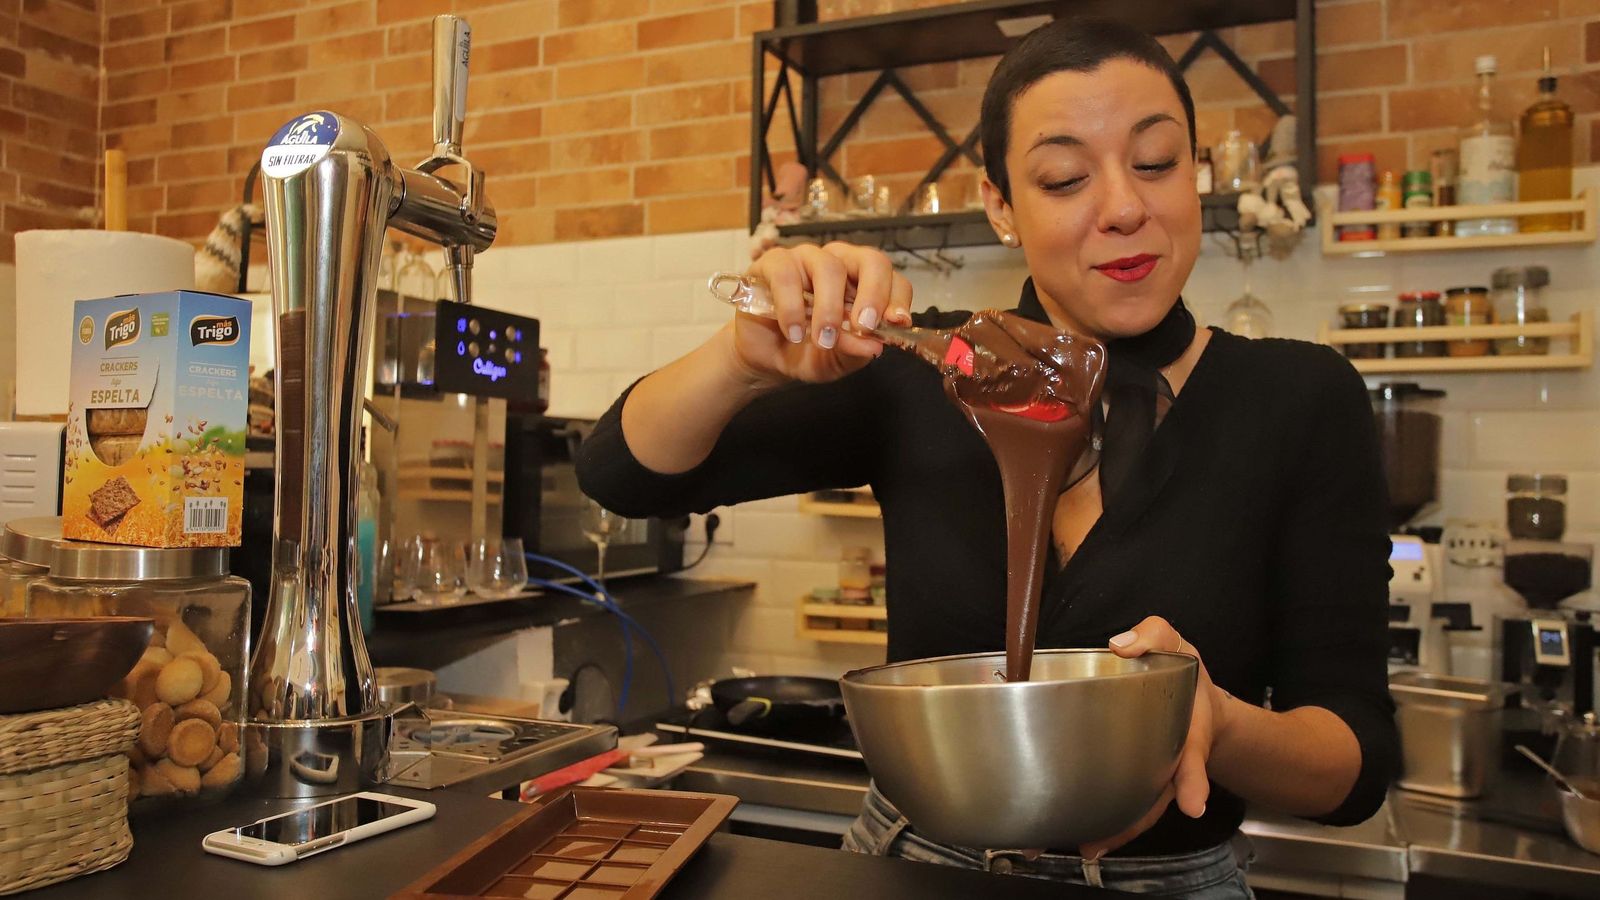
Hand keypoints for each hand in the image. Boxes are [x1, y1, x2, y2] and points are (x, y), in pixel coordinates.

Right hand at [728, 242, 912, 387]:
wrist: (765, 358)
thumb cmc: (806, 353)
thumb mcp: (835, 362)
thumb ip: (855, 352)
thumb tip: (874, 346)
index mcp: (864, 286)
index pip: (893, 281)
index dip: (898, 298)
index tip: (896, 323)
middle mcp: (841, 265)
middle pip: (870, 260)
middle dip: (872, 294)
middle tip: (864, 326)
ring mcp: (808, 260)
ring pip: (829, 267)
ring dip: (829, 308)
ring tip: (821, 338)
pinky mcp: (774, 262)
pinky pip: (786, 274)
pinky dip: (791, 306)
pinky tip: (793, 331)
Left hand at [1078, 616, 1230, 859]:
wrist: (1200, 701)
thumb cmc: (1185, 674)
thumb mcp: (1177, 644)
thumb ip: (1155, 635)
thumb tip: (1122, 644)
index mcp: (1188, 736)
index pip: (1192, 761)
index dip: (1193, 782)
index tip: (1194, 805)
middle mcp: (1172, 765)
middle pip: (1155, 801)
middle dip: (1128, 825)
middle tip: (1096, 844)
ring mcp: (1155, 777)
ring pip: (1135, 812)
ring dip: (1107, 832)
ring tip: (1073, 848)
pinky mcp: (1136, 779)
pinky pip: (1121, 805)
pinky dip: (1101, 823)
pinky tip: (1070, 836)